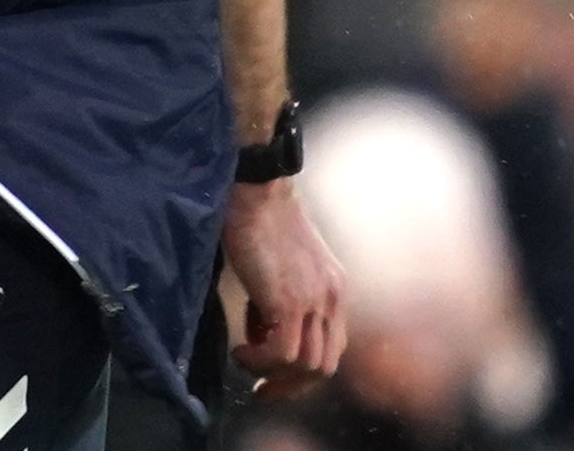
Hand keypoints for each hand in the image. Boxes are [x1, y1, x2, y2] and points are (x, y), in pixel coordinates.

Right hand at [222, 178, 346, 400]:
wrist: (256, 188)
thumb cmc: (258, 216)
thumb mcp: (283, 263)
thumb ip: (283, 295)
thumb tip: (262, 330)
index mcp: (333, 288)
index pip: (331, 349)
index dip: (303, 370)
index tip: (274, 375)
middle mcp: (332, 298)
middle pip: (324, 367)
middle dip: (291, 385)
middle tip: (261, 386)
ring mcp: (314, 301)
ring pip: (306, 367)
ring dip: (271, 373)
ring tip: (244, 358)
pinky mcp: (290, 301)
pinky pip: (282, 354)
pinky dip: (259, 361)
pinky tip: (240, 349)